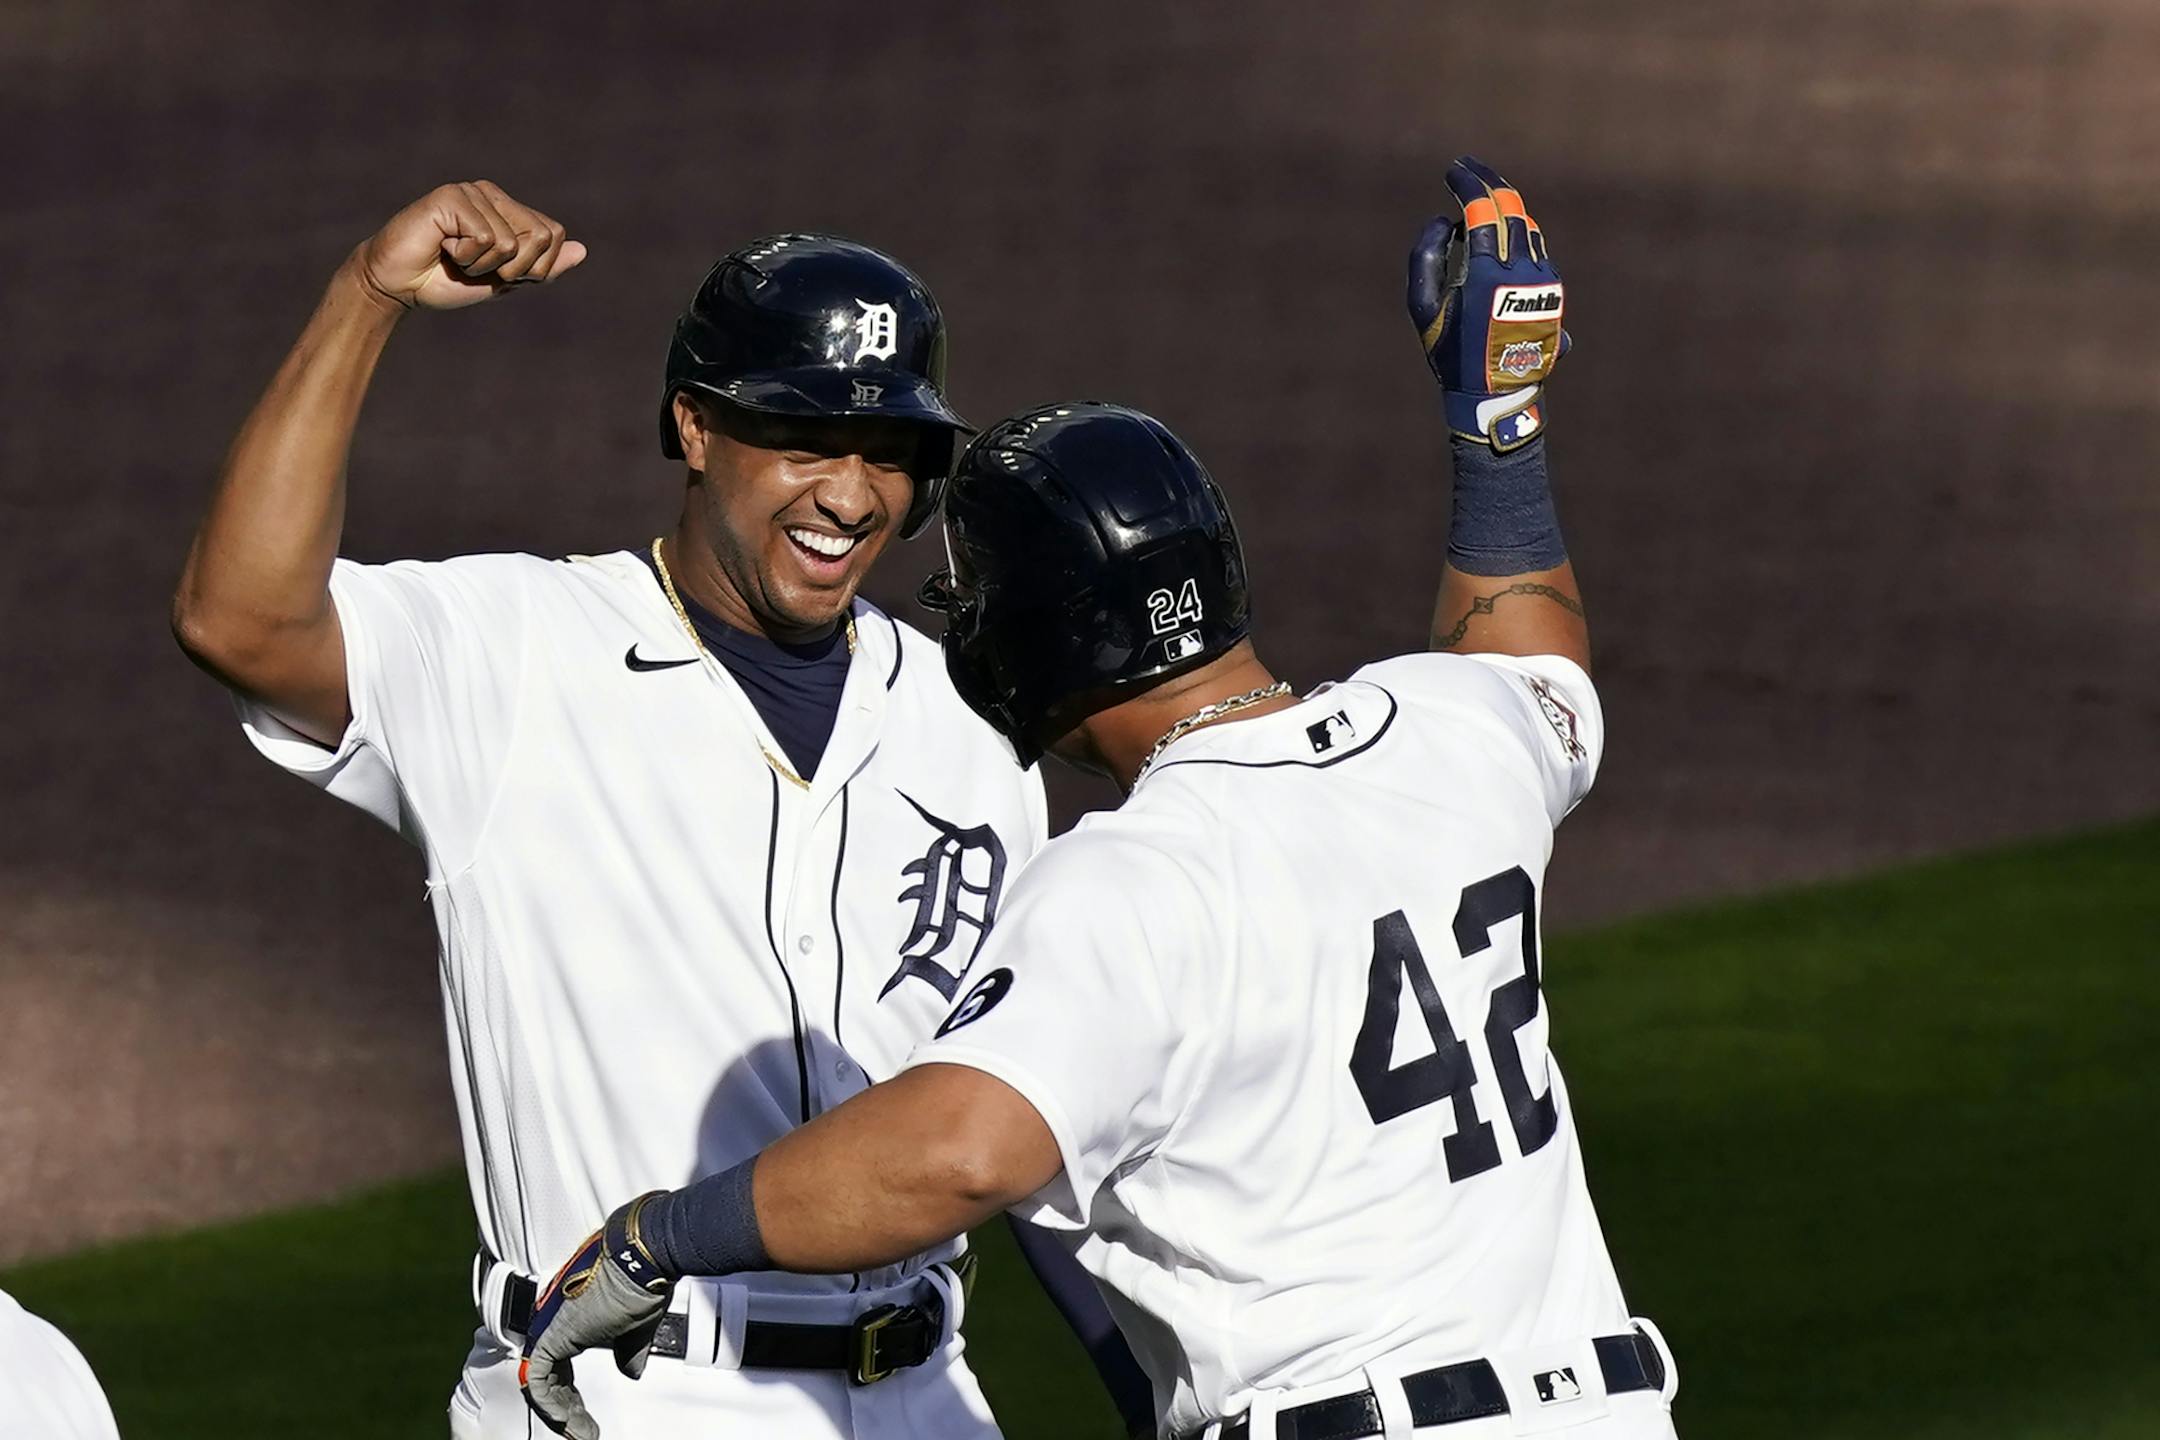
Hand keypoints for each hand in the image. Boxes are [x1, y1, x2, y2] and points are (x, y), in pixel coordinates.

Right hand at [350, 180, 585, 312]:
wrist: (398, 287)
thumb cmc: (447, 282)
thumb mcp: (504, 281)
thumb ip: (542, 268)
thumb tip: (582, 250)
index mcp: (509, 210)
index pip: (554, 235)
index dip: (535, 268)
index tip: (499, 273)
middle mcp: (492, 194)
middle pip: (541, 237)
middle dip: (514, 269)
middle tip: (477, 267)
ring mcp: (471, 192)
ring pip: (511, 243)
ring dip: (482, 265)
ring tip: (454, 256)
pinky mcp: (451, 197)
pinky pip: (485, 239)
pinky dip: (465, 257)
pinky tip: (442, 247)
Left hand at [519, 1193, 674, 1439]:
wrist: (642, 1258)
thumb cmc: (643, 1282)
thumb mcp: (636, 1330)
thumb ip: (628, 1353)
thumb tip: (630, 1372)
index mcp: (574, 1321)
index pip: (561, 1368)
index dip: (571, 1398)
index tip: (584, 1418)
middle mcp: (557, 1324)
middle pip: (552, 1378)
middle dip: (567, 1410)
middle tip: (582, 1432)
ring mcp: (551, 1328)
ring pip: (541, 1382)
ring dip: (560, 1414)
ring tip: (580, 1434)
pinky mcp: (552, 1335)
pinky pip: (538, 1380)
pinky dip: (550, 1405)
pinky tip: (567, 1422)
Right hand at [1406, 156, 1568, 452]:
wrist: (1497, 394)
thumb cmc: (1451, 352)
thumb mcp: (1423, 308)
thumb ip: (1425, 257)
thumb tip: (1445, 220)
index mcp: (1487, 273)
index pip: (1483, 209)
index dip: (1468, 183)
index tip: (1453, 170)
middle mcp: (1522, 270)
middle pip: (1511, 207)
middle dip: (1488, 181)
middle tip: (1468, 167)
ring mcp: (1543, 279)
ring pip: (1527, 225)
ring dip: (1504, 204)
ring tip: (1483, 193)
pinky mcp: (1553, 290)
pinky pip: (1536, 246)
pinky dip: (1517, 229)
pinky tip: (1503, 228)